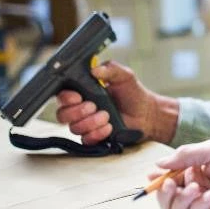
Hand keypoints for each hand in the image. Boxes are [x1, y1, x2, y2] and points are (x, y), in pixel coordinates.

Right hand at [54, 60, 178, 143]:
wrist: (146, 114)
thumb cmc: (134, 93)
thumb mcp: (125, 76)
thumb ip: (111, 69)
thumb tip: (95, 69)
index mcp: (84, 91)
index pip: (63, 95)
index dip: (66, 97)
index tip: (77, 97)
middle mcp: (81, 108)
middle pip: (62, 114)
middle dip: (77, 112)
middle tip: (94, 106)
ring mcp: (86, 123)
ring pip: (74, 127)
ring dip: (90, 122)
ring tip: (107, 116)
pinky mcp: (93, 136)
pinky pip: (85, 139)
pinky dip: (97, 133)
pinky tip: (109, 127)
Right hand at [153, 140, 209, 208]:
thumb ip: (185, 155)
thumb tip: (159, 163)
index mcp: (196, 168)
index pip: (170, 175)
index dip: (158, 177)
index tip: (152, 175)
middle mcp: (197, 186)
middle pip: (168, 196)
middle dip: (163, 191)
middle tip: (169, 185)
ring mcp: (203, 202)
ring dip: (181, 199)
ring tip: (196, 188)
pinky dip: (198, 206)